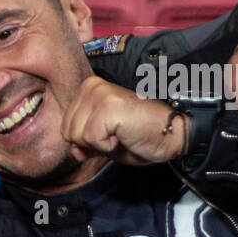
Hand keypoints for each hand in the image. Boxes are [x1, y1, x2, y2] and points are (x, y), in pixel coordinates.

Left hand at [61, 75, 188, 165]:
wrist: (172, 134)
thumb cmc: (140, 136)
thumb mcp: (103, 141)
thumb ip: (82, 143)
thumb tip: (72, 150)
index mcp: (88, 89)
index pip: (65, 126)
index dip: (85, 141)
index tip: (110, 134)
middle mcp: (91, 86)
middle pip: (67, 131)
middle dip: (90, 143)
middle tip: (117, 135)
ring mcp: (100, 95)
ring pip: (76, 135)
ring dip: (99, 145)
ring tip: (121, 134)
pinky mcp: (108, 107)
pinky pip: (90, 139)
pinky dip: (107, 146)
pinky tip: (124, 136)